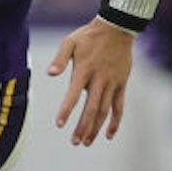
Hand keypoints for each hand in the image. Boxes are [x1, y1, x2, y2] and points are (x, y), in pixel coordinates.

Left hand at [46, 16, 134, 145]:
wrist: (117, 28)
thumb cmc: (89, 36)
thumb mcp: (70, 42)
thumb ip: (59, 59)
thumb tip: (49, 74)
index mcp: (84, 70)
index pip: (74, 94)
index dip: (66, 110)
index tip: (59, 124)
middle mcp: (99, 79)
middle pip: (91, 108)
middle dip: (83, 127)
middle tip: (75, 142)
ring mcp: (112, 83)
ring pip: (105, 111)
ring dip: (96, 128)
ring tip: (86, 142)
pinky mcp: (122, 84)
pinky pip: (119, 106)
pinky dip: (115, 122)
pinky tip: (109, 135)